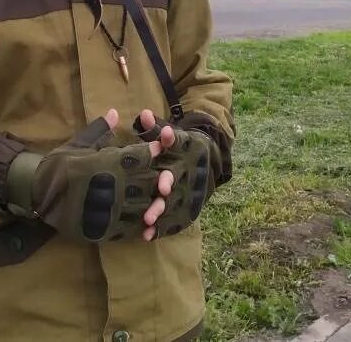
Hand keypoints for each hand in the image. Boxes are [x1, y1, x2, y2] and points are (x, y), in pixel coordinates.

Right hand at [5, 108, 170, 241]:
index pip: (136, 157)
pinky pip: (129, 227)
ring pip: (141, 206)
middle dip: (156, 178)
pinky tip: (143, 217)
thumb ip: (99, 130)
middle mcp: (107, 187)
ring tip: (155, 196)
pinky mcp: (103, 230)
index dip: (150, 152)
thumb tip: (115, 111)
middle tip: (164, 175)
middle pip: (145, 182)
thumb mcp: (77, 144)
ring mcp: (106, 211)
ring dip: (151, 201)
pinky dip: (139, 222)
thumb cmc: (58, 165)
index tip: (158, 149)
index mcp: (101, 164)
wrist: (36, 195)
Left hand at [137, 109, 175, 240]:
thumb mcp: (169, 134)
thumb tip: (142, 114)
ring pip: (174, 199)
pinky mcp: (184, 206)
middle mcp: (186, 169)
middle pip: (176, 175)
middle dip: (168, 182)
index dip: (170, 138)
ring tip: (148, 219)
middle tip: (161, 188)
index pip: (177, 140)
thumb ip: (155, 128)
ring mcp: (187, 189)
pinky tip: (147, 236)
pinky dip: (161, 228)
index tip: (165, 135)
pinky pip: (173, 218)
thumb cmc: (180, 146)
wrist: (208, 161)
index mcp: (184, 148)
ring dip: (162, 209)